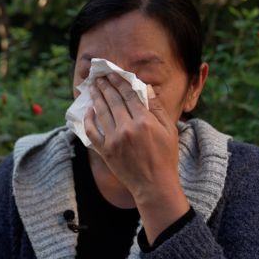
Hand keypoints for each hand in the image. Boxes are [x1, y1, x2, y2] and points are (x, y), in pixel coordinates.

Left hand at [83, 73, 189, 242]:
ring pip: (101, 113)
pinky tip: (89, 110)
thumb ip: (157, 108)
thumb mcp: (169, 130)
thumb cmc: (166, 157)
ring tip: (93, 88)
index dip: (119, 82)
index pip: (128, 95)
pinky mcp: (104, 151)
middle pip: (113, 101)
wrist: (154, 185)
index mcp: (144, 122)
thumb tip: (145, 87)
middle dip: (105, 86)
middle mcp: (127, 128)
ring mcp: (113, 140)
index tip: (113, 73)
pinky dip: (89, 120)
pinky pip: (92, 132)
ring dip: (96, 98)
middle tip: (100, 77)